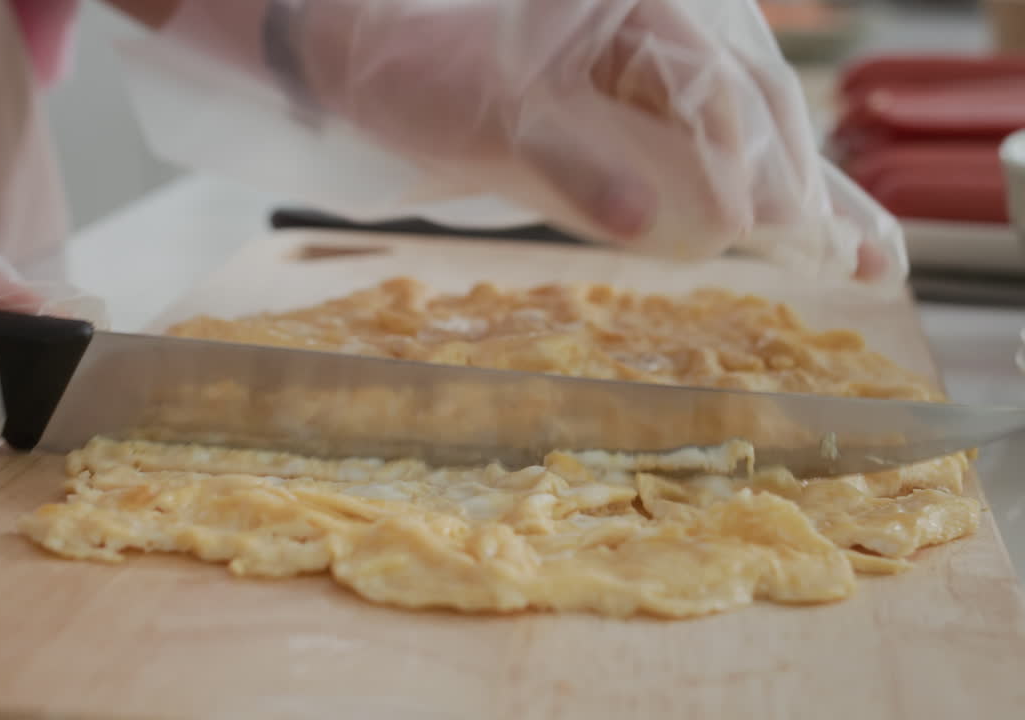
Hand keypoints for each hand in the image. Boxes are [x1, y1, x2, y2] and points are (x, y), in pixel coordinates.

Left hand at [295, 0, 904, 282]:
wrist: (390, 68)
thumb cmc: (434, 79)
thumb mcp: (493, 118)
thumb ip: (571, 162)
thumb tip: (640, 217)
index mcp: (637, 6)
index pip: (710, 81)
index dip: (741, 156)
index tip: (760, 226)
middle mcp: (669, 23)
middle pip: (759, 98)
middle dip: (801, 179)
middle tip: (852, 253)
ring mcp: (667, 62)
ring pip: (760, 122)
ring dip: (813, 190)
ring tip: (872, 254)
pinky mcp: (655, 104)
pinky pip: (728, 143)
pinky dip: (771, 189)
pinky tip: (821, 233)